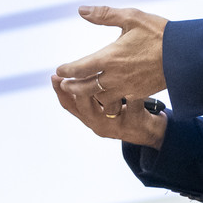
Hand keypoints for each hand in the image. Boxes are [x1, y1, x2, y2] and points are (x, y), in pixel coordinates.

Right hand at [51, 73, 166, 147]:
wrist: (148, 132)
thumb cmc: (123, 112)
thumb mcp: (104, 105)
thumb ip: (90, 92)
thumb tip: (75, 71)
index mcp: (90, 118)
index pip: (69, 105)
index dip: (60, 91)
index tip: (54, 76)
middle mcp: (99, 125)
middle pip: (83, 106)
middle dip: (78, 88)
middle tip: (76, 71)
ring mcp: (116, 126)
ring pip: (106, 104)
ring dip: (104, 87)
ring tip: (102, 71)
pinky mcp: (134, 122)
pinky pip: (132, 104)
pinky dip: (133, 92)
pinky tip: (135, 79)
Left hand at [56, 5, 168, 102]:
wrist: (187, 54)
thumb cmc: (159, 33)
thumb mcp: (131, 17)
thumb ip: (104, 15)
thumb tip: (81, 10)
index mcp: (110, 57)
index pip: (79, 68)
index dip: (67, 70)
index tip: (59, 70)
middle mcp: (115, 76)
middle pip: (85, 89)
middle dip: (72, 88)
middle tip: (64, 86)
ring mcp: (127, 88)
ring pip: (101, 99)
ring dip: (90, 97)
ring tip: (83, 93)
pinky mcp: (139, 94)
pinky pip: (119, 101)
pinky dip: (108, 101)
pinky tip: (106, 97)